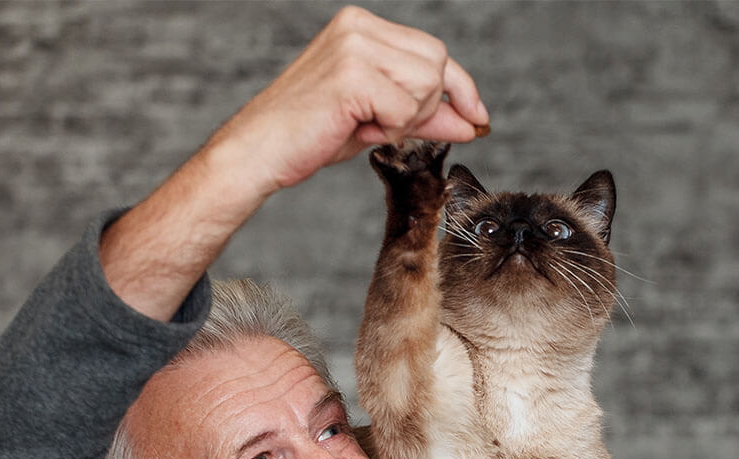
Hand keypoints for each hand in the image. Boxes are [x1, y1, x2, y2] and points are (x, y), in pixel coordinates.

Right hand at [207, 5, 488, 197]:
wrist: (259, 151)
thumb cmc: (311, 134)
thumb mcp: (378, 118)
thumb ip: (424, 113)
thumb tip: (471, 120)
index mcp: (361, 26)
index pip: (434, 51)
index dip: (461, 87)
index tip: (478, 116)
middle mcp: (358, 26)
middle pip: (436, 65)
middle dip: (425, 107)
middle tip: (385, 126)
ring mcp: (354, 46)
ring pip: (426, 84)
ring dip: (406, 118)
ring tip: (367, 125)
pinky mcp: (351, 74)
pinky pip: (405, 107)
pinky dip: (390, 129)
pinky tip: (359, 130)